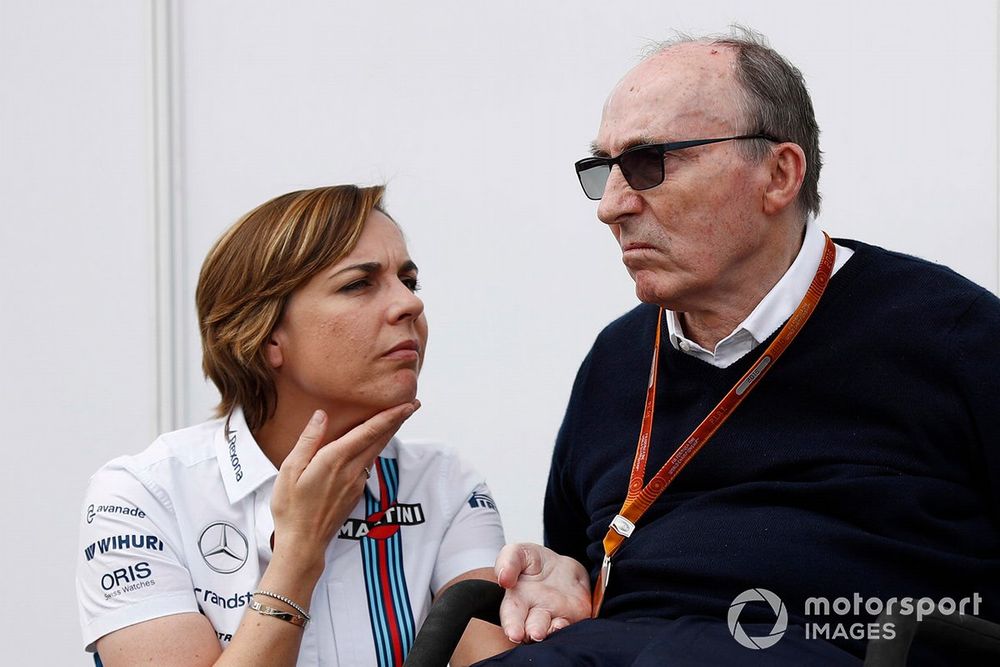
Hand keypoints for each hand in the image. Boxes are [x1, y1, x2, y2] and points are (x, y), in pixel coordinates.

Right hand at [270, 403, 417, 570]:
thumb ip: (308, 440)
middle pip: (380, 439)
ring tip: (397, 418)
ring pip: (376, 451)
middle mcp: (351, 470)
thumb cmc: (291, 507)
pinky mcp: (356, 492)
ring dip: (389, 433)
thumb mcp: (290, 469)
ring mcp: (356, 482)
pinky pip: (368, 464)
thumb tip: (321, 415)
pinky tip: (373, 444)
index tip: (407, 404)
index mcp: (335, 460)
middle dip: (398, 420)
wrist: (303, 543)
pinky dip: (375, 449)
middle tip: (413, 404)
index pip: (369, 432)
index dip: (390, 416)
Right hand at [494, 542, 591, 643]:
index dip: (512, 626)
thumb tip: (503, 578)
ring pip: (553, 631)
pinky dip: (571, 628)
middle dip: (533, 633)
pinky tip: (565, 624)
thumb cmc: (535, 562)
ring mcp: (556, 617)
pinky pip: (574, 625)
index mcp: (518, 601)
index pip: (511, 617)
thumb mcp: (519, 552)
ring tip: (550, 630)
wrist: (564, 566)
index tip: (514, 633)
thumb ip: (508, 561)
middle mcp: (536, 614)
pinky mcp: (575, 618)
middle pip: (532, 629)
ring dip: (552, 632)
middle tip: (534, 634)